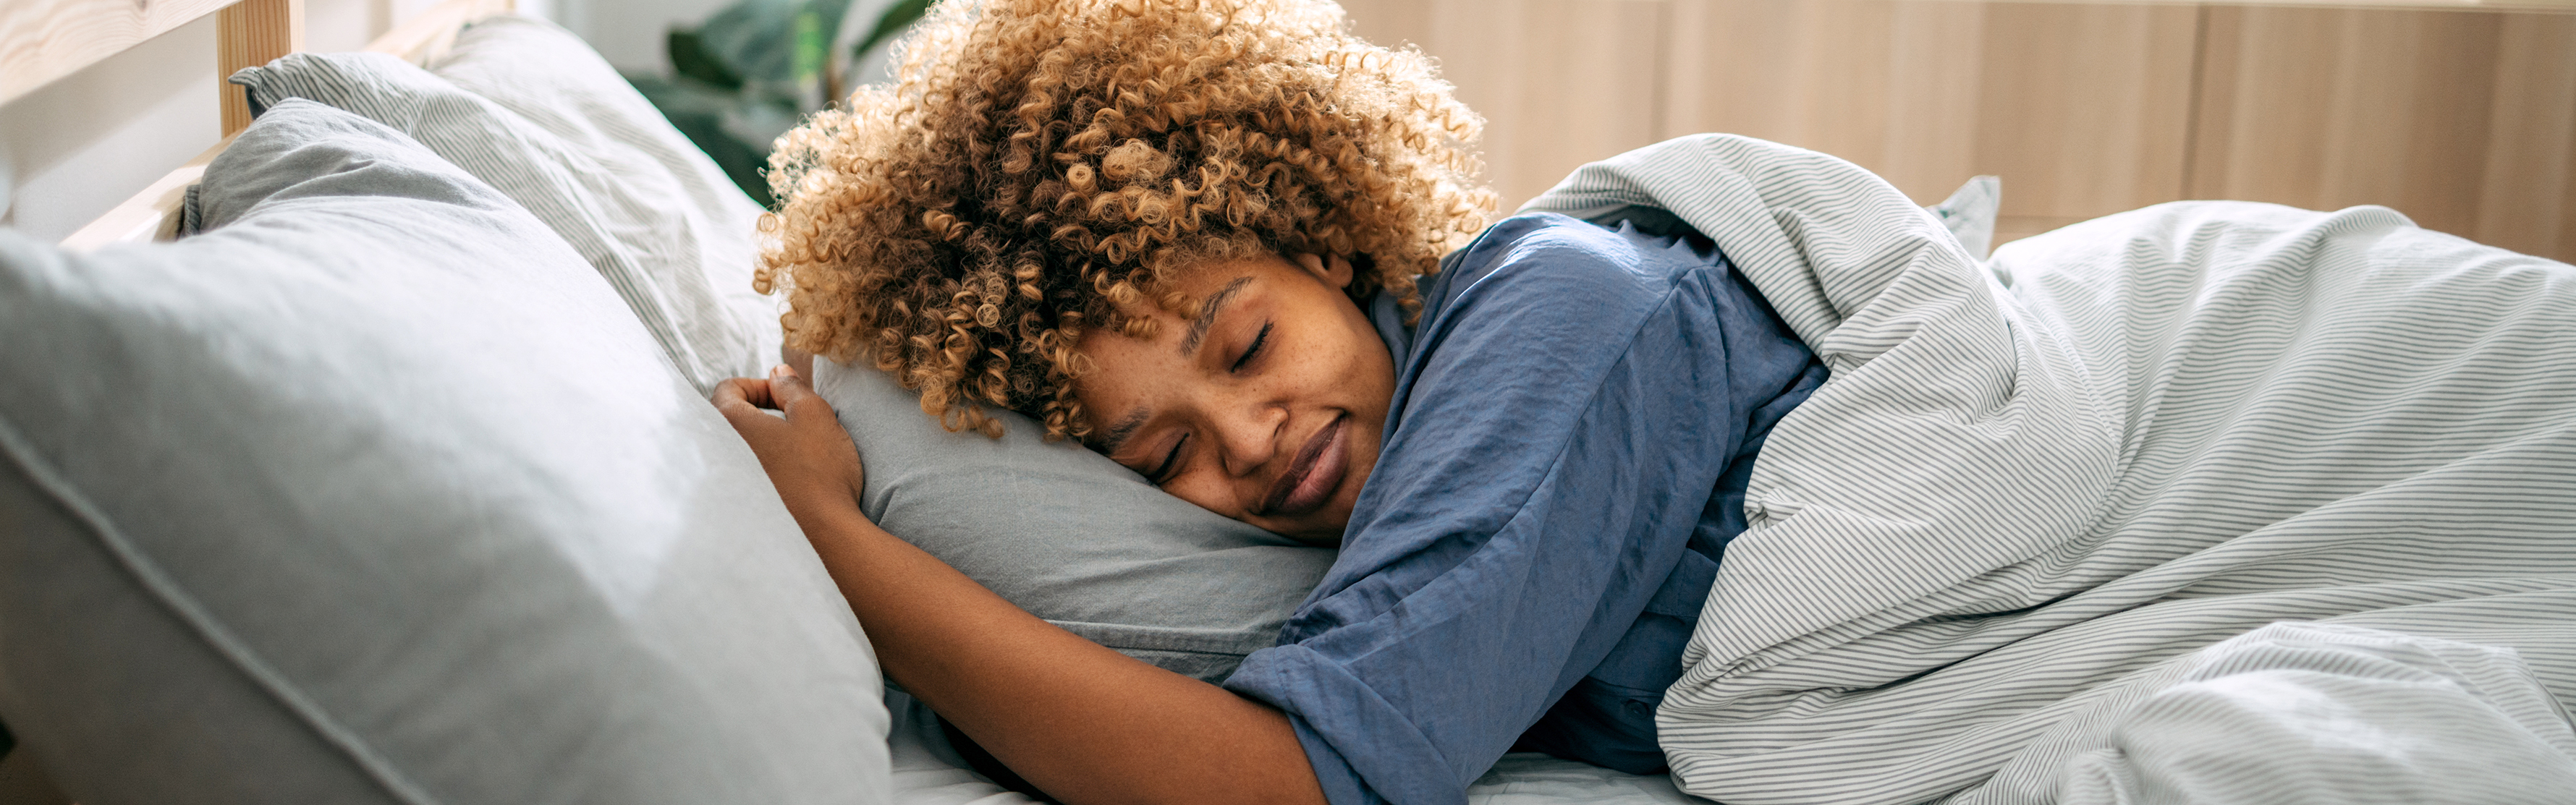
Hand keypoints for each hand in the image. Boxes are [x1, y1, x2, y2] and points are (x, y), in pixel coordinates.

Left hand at [713, 365, 868, 532]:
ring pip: (736, 450)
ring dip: (762, 445)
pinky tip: (789, 483)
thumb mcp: (814, 414)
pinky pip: (740, 479)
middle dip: (760, 416)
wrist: (823, 534)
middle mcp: (715, 454)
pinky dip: (760, 473)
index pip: (728, 389)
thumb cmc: (820, 470)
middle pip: (729, 421)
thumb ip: (792, 387)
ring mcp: (721, 485)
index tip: (787, 400)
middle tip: (793, 426)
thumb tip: (777, 373)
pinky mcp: (734, 509)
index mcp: (729, 424)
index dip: (760, 386)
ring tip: (795, 456)